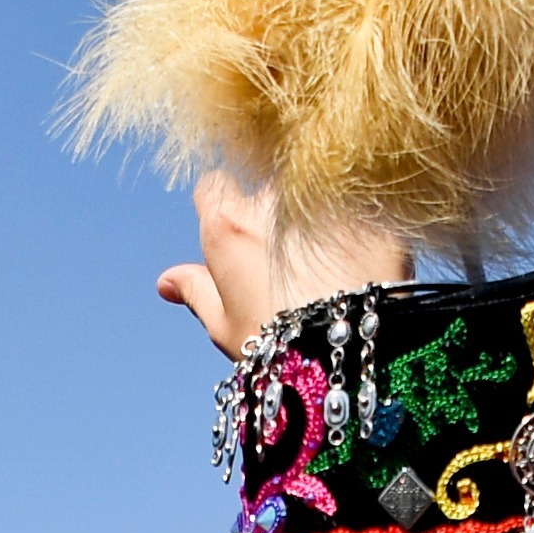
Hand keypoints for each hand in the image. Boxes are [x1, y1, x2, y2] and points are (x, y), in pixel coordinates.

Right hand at [154, 167, 407, 357]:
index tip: (237, 235)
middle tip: (290, 254)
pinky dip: (359, 219)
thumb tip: (167, 282)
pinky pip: (358, 198)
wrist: (351, 348)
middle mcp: (269, 197)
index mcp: (226, 224)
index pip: (213, 187)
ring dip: (316, 208)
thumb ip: (197, 293)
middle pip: (265, 184)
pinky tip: (365, 255)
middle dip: (273, 207)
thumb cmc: (280, 347)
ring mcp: (320, 192)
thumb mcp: (227, 328)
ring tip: (332, 255)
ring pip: (312, 184)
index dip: (223, 209)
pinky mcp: (366, 201)